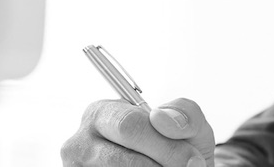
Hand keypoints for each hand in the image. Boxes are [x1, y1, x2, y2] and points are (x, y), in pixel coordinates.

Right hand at [61, 98, 215, 166]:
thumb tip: (161, 118)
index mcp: (102, 114)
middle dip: (162, 165)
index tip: (193, 161)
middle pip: (120, 159)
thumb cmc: (173, 149)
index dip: (166, 147)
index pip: (129, 127)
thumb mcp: (186, 125)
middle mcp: (80, 143)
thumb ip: (184, 113)